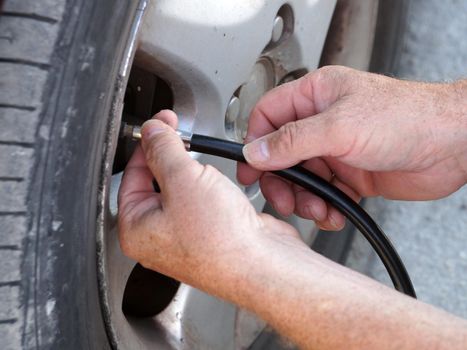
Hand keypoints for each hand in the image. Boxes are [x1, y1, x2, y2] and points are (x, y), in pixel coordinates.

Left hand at [117, 110, 301, 301]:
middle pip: (156, 182)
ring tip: (207, 171)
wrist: (264, 264)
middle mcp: (158, 237)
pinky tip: (221, 188)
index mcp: (136, 230)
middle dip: (172, 158)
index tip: (160, 126)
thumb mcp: (183, 179)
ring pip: (183, 191)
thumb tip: (152, 132)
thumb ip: (163, 149)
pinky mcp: (210, 234)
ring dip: (194, 174)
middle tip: (182, 137)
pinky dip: (211, 189)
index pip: (131, 176)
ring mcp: (185, 237)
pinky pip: (204, 202)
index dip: (146, 145)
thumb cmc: (220, 241)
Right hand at [238, 66, 466, 229]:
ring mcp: (337, 150)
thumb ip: (291, 141)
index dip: (255, 143)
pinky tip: (335, 213)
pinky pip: (326, 195)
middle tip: (285, 198)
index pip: (268, 116)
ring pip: (303, 179)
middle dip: (281, 180)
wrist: (452, 145)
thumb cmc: (407, 118)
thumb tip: (255, 151)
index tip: (249, 169)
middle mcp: (323, 123)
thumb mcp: (339, 127)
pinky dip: (327, 209)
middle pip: (282, 154)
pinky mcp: (352, 175)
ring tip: (318, 209)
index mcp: (316, 97)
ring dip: (306, 200)